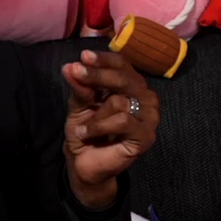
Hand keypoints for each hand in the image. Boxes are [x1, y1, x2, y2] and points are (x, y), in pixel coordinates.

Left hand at [62, 49, 158, 207]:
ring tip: (82, 127)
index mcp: (131, 85)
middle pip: (123, 78)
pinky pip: (123, 120)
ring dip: (95, 114)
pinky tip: (88, 133)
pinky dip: (100, 126)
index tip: (84, 57)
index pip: (122, 65)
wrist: (86, 164)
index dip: (103, 60)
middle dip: (97, 75)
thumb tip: (70, 67)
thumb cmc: (86, 131)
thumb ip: (80, 86)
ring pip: (120, 101)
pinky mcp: (146, 136)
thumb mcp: (79, 105)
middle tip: (77, 73)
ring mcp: (150, 117)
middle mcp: (145, 97)